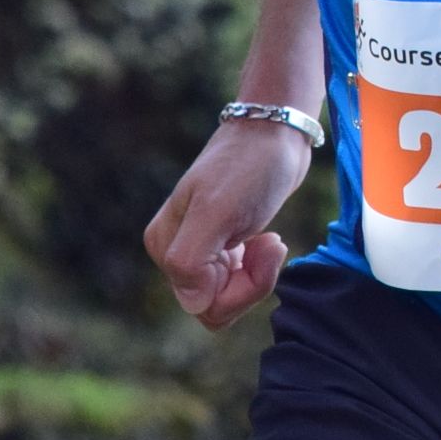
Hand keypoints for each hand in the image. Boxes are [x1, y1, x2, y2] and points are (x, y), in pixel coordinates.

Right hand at [143, 116, 310, 329]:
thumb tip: (191, 302)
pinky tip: (268, 240)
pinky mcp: (222, 246)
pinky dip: (259, 268)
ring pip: (227, 297)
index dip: (239, 289)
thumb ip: (191, 260)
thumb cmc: (249, 167)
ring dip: (258, 275)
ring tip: (272, 241)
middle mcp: (176, 252)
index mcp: (165, 246)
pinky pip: (238, 283)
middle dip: (251, 284)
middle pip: (214, 306)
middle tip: (272, 245)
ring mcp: (199, 250)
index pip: (200, 304)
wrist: (275, 133)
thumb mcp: (218, 211)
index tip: (262, 245)